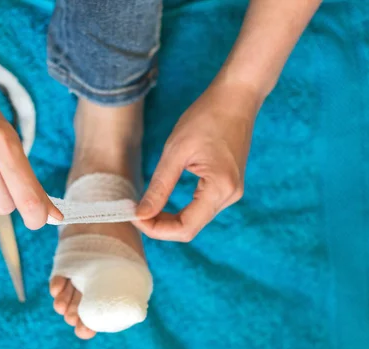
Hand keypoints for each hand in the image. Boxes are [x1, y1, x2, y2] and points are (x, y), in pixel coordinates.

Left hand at [134, 81, 260, 241]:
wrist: (236, 97)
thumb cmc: (206, 117)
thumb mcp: (175, 151)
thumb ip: (159, 187)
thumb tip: (141, 215)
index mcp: (220, 188)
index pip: (185, 228)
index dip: (156, 230)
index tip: (133, 217)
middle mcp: (230, 196)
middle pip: (190, 228)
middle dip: (160, 226)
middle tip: (134, 213)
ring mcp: (231, 192)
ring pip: (195, 221)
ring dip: (168, 219)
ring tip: (144, 208)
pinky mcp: (227, 186)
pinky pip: (201, 209)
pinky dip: (179, 210)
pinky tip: (162, 203)